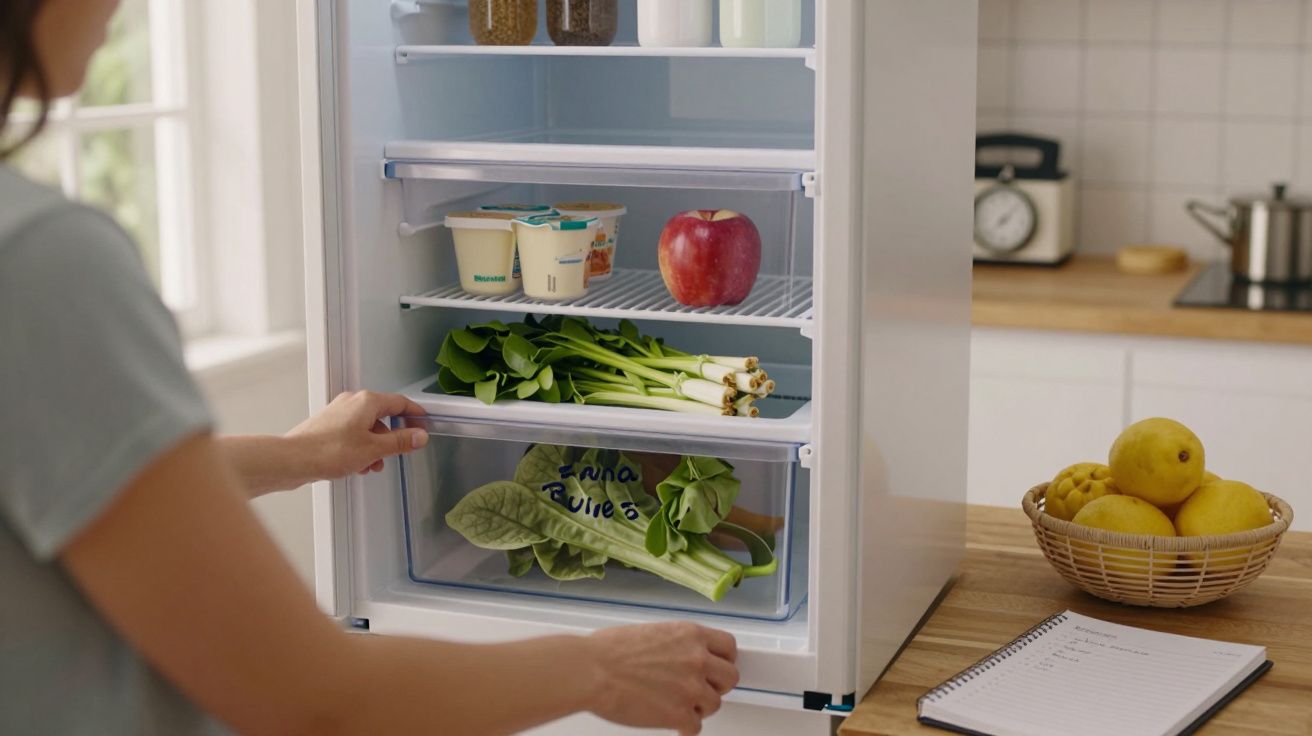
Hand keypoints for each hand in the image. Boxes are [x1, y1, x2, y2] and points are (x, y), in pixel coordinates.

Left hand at [286, 391, 428, 479]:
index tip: (423, 424)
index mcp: (366, 402)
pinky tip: (357, 465)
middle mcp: (352, 402)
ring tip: (372, 466)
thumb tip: (419, 436)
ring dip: (374, 446)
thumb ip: (400, 442)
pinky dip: (359, 447)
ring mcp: (337, 413)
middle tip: (398, 452)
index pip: (399, 402)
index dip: (414, 414)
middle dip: (391, 437)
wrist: (293, 460)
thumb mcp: (374, 449)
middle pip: (382, 416)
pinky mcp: (327, 425)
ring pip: (366, 427)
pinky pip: (352, 433)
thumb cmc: (328, 451)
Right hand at [584, 622, 738, 734]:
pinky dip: (684, 728)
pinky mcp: (680, 714)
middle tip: (701, 689)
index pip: (729, 647)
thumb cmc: (609, 650)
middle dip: (716, 685)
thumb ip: (676, 644)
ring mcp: (691, 688)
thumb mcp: (652, 632)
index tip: (717, 666)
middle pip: (730, 677)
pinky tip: (673, 724)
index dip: (723, 659)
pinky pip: (696, 727)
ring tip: (679, 705)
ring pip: (714, 704)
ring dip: (698, 707)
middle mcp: (697, 659)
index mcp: (690, 634)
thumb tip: (679, 655)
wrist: (592, 670)